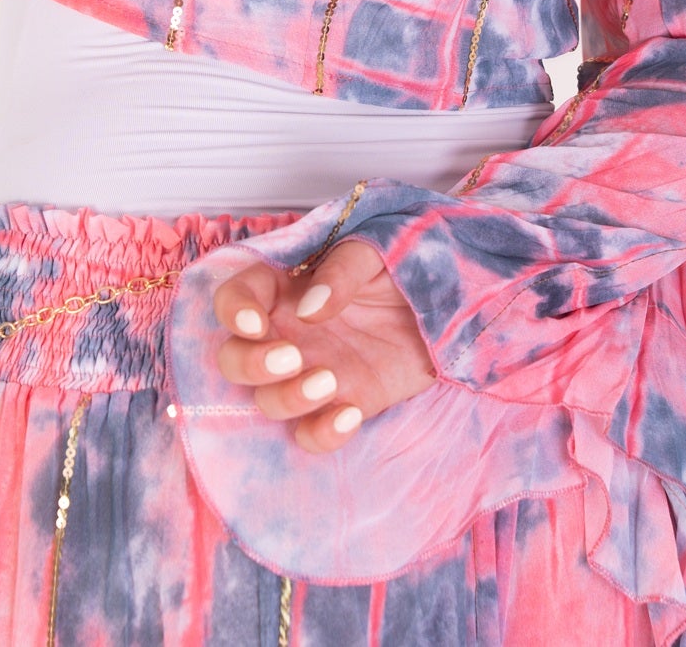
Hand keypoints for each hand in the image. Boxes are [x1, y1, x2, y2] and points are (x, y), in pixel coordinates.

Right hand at [212, 238, 436, 453]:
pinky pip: (312, 433)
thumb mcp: (375, 251)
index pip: (235, 298)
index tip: (256, 325)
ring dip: (287, 398)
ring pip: (268, 400)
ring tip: (328, 381)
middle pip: (235, 359)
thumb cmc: (405, 265)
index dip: (233, 312)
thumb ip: (340, 273)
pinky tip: (350, 414)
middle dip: (251, 365)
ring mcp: (311, 373)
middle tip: (291, 357)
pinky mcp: (342, 405)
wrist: (452, 305)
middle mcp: (288, 334)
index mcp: (286, 287)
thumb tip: (308, 308)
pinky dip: (321, 434)